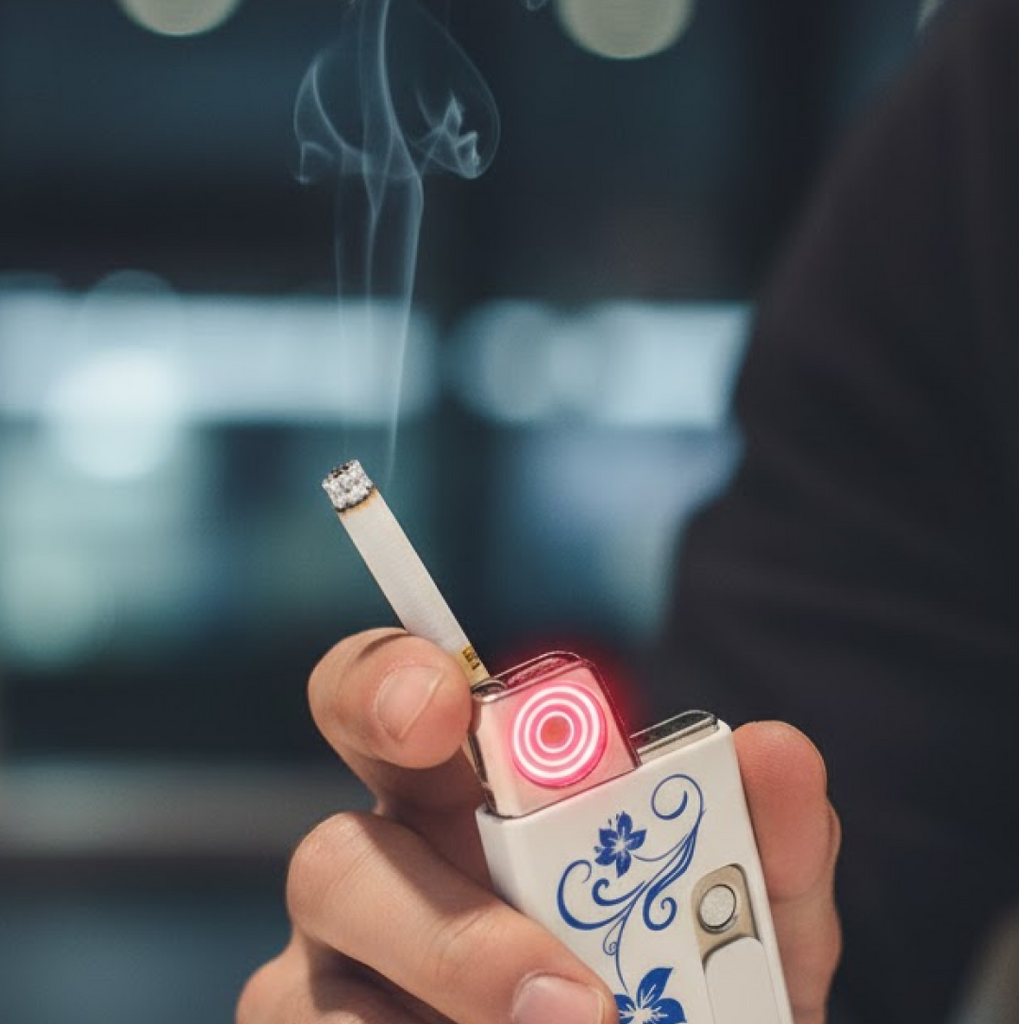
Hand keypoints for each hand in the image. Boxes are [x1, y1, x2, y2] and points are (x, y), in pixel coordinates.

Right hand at [237, 629, 840, 1023]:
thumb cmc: (691, 998)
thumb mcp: (751, 930)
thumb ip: (764, 844)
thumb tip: (774, 749)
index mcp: (460, 805)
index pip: (375, 701)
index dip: (385, 681)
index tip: (444, 705)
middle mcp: (382, 881)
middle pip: (330, 857)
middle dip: (444, 932)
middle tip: (575, 1000)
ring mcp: (334, 988)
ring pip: (308, 997)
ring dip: (450, 1017)